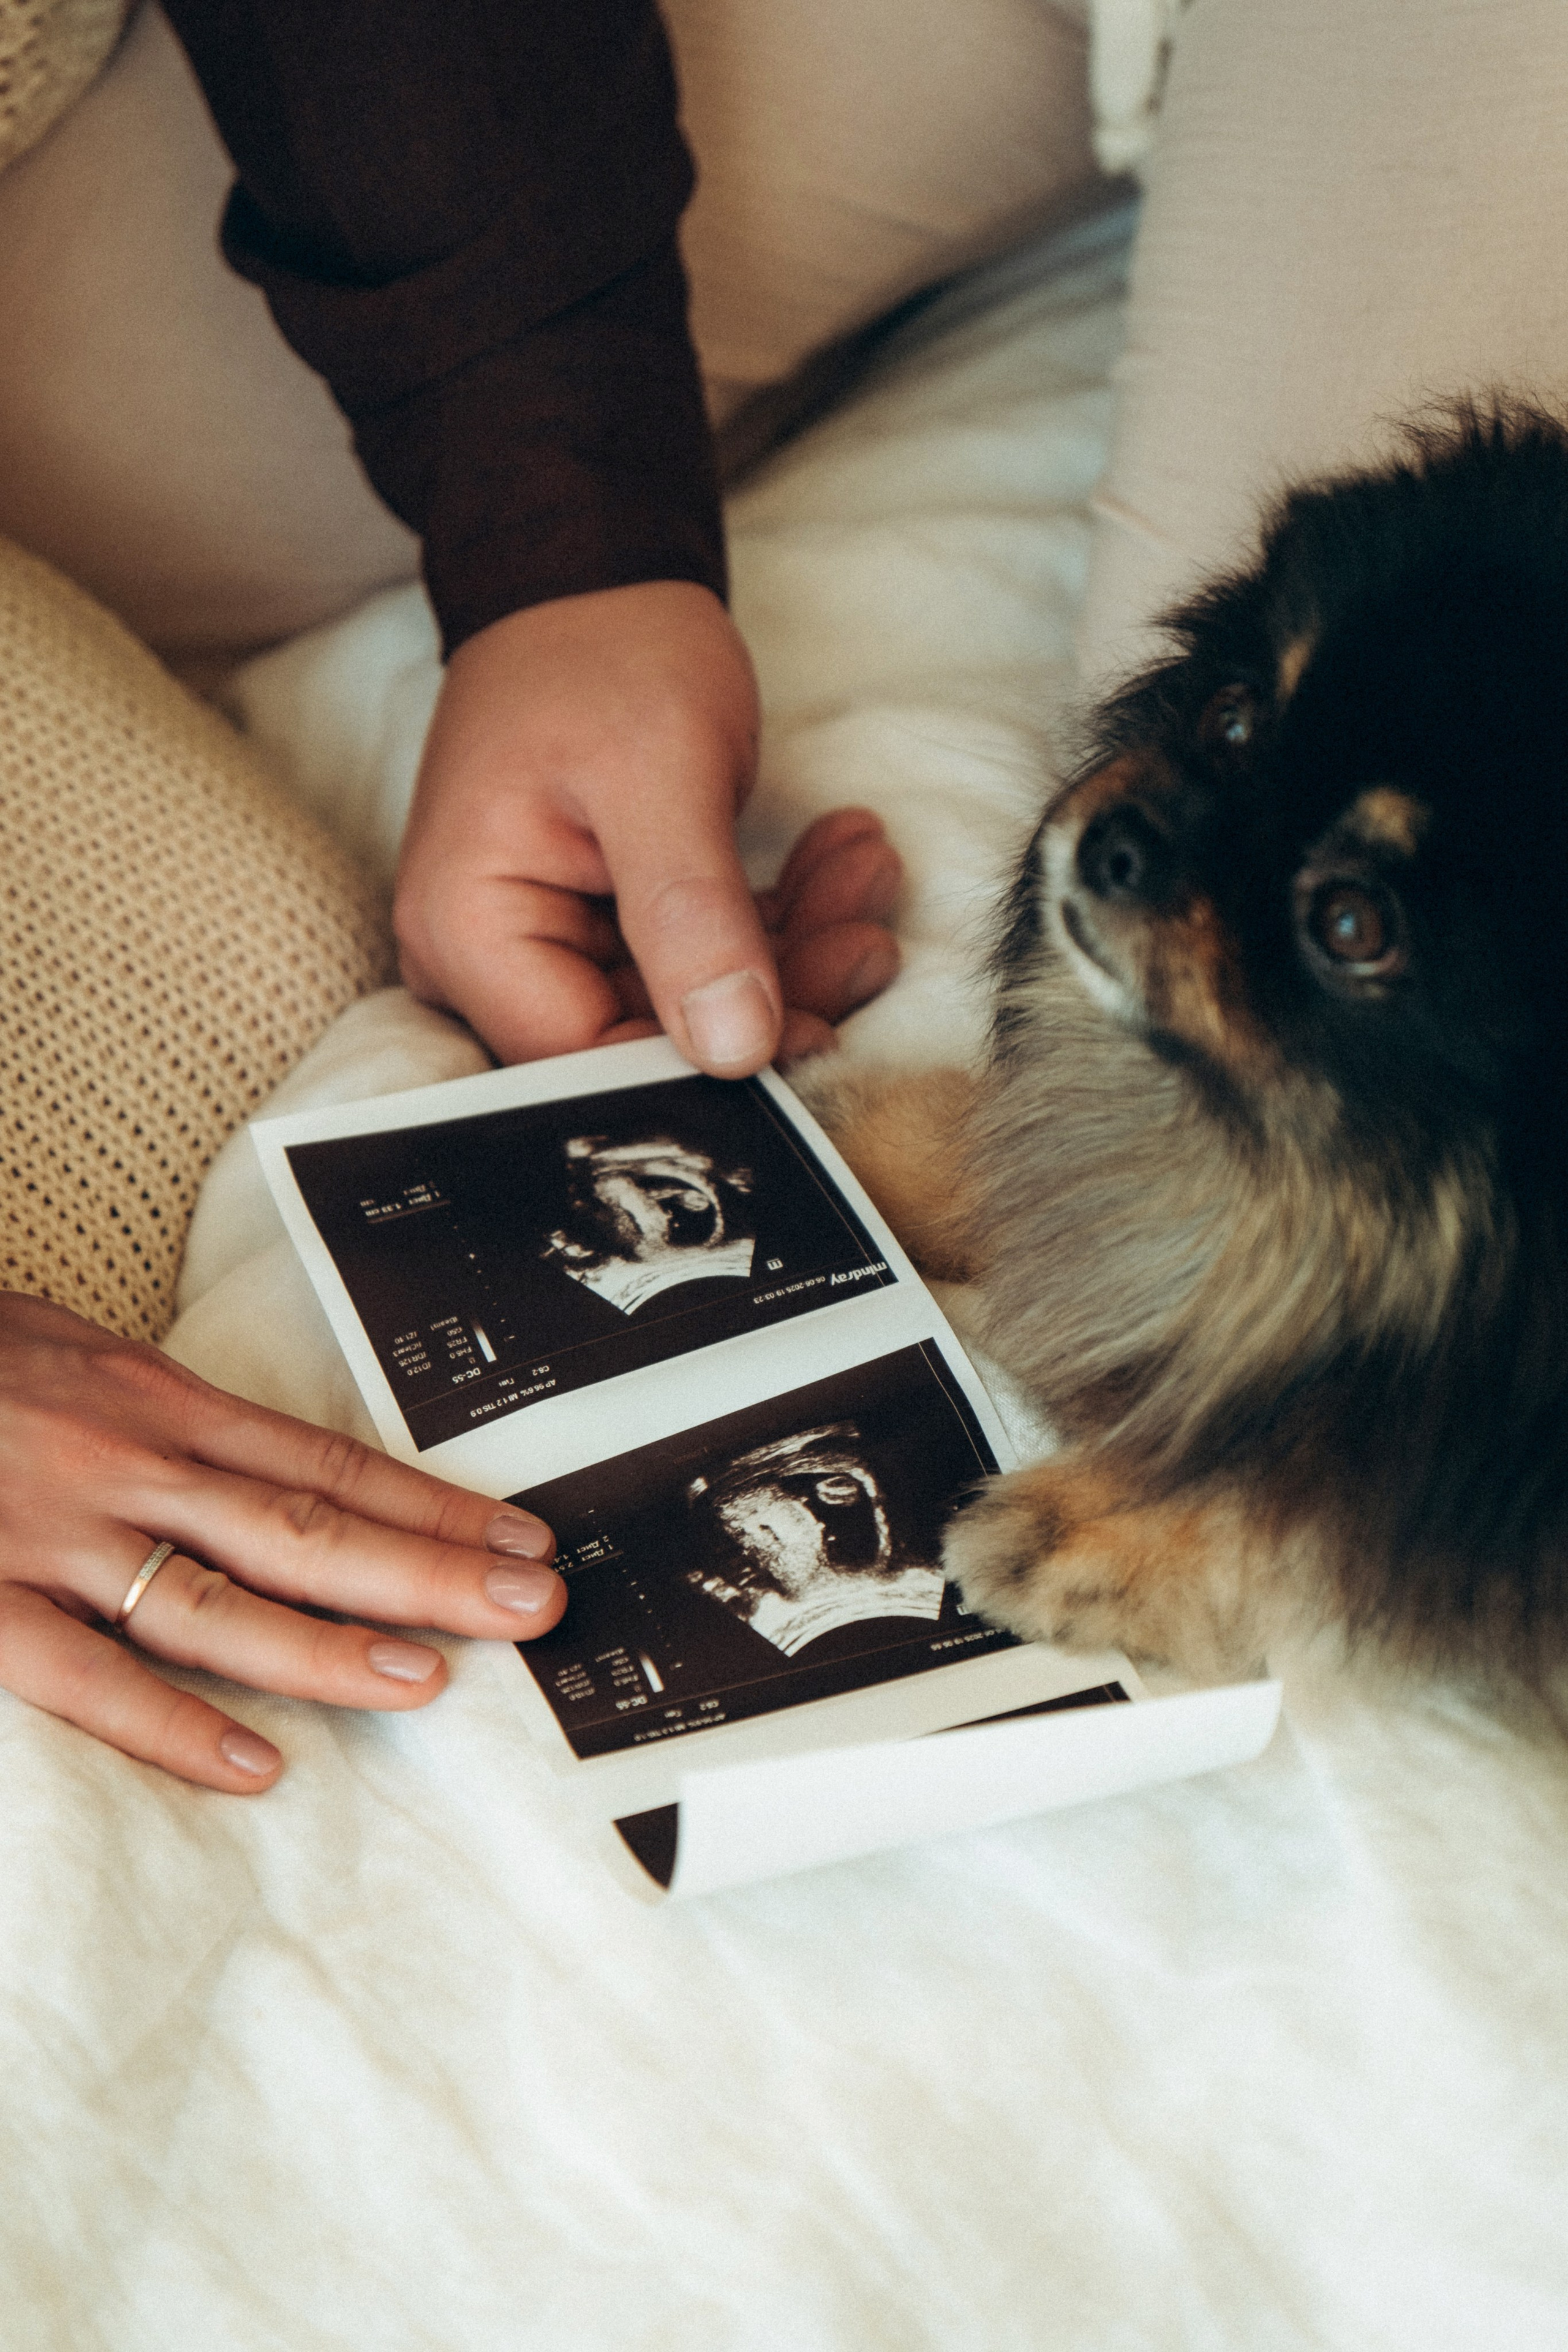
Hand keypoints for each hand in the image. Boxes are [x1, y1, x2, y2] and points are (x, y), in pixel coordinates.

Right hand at [0, 1297, 564, 1791]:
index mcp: (156, 1401)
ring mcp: (52, 1538)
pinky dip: (167, 1724)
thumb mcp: (76, 1357)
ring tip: (431, 1680)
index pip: (327, 1462)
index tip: (521, 1536)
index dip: (431, 1504)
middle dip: (428, 1572)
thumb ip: (166, 1418)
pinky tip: (250, 1766)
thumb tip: (267, 1470)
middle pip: (306, 1528)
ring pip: (217, 1603)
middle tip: (534, 1608)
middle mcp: (127, 1465)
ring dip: (329, 1646)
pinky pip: (83, 1676)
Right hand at [393, 582, 900, 1071]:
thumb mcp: (658, 773)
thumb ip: (691, 917)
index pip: (587, 1060)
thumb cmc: (605, 650)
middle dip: (772, 993)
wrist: (593, 571)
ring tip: (866, 876)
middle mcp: (493, 953)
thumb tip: (735, 1049)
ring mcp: (552, 937)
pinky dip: (779, 918)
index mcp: (472, 929)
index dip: (703, 1067)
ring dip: (795, 949)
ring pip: (690, 1000)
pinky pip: (702, 955)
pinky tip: (842, 864)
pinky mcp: (609, 919)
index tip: (813, 1029)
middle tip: (867, 937)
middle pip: (644, 1037)